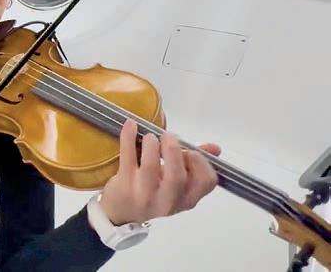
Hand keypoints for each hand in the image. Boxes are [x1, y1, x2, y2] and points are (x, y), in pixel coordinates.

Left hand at [99, 119, 219, 225]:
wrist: (121, 211)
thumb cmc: (154, 191)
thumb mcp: (176, 183)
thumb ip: (195, 163)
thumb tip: (215, 148)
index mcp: (187, 199)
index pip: (206, 182)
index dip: (201, 161)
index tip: (189, 151)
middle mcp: (167, 201)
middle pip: (177, 176)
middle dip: (173, 151)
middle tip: (168, 136)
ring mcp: (144, 195)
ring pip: (150, 168)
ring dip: (152, 146)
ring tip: (150, 136)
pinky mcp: (124, 185)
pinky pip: (127, 157)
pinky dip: (128, 137)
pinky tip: (130, 125)